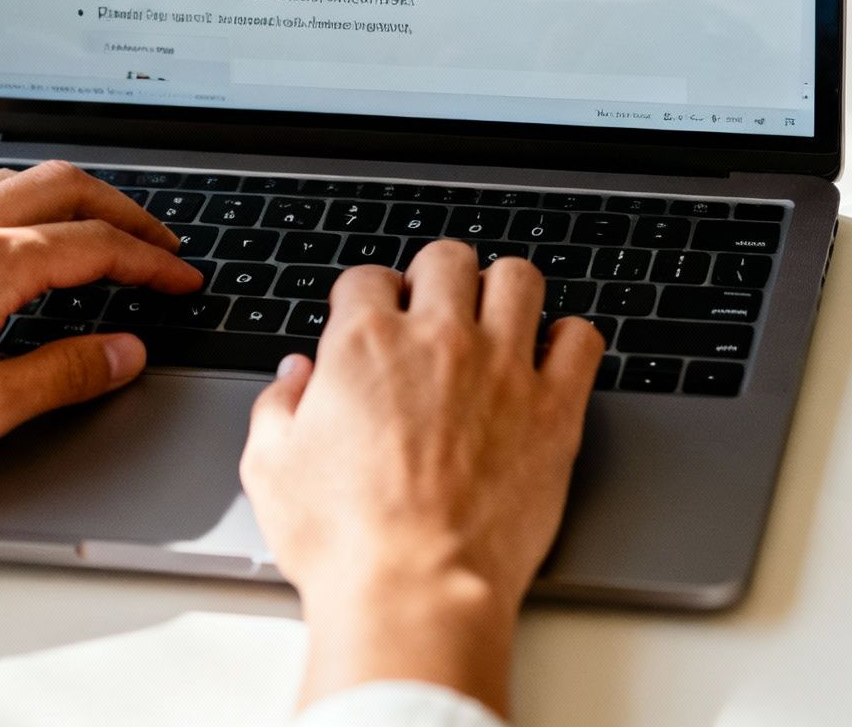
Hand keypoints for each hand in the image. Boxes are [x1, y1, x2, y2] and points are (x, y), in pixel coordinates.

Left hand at [0, 161, 200, 526]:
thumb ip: (67, 374)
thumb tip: (125, 352)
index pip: (99, 247)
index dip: (154, 264)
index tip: (185, 281)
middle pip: (67, 189)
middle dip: (127, 213)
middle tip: (162, 246)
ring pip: (19, 180)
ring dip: (76, 198)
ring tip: (106, 229)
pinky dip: (25, 201)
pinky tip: (24, 233)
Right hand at [239, 240, 603, 718]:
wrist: (416, 591)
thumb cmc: (346, 542)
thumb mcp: (270, 470)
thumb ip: (278, 407)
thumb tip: (294, 378)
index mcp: (365, 345)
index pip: (368, 277)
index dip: (366, 296)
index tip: (372, 317)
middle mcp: (439, 341)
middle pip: (447, 259)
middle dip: (436, 277)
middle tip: (435, 310)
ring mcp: (503, 368)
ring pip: (520, 278)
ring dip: (505, 292)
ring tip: (496, 320)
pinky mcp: (555, 407)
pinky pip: (581, 338)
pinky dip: (568, 340)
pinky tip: (551, 360)